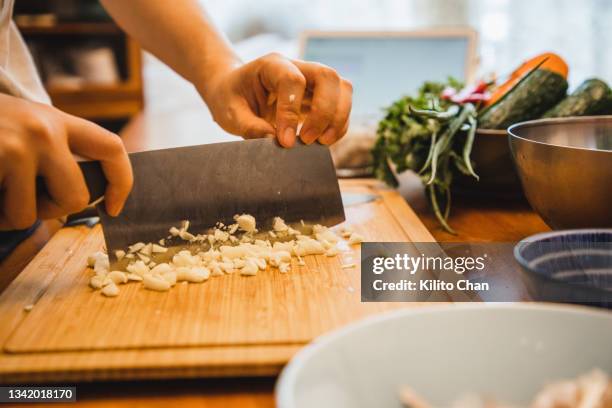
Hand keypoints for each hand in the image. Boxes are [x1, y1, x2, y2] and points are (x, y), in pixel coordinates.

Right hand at [0, 94, 132, 229]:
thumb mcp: (22, 128)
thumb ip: (51, 154)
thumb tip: (83, 199)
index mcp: (55, 120)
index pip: (111, 148)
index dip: (122, 181)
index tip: (115, 207)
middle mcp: (41, 128)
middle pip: (76, 197)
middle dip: (51, 211)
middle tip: (23, 200)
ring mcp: (12, 146)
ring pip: (28, 215)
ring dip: (6, 216)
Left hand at [199, 53, 352, 147]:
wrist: (234, 92)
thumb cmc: (231, 98)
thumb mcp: (229, 113)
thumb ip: (250, 127)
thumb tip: (276, 142)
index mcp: (271, 64)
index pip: (292, 80)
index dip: (291, 112)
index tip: (285, 142)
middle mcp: (298, 67)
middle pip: (328, 77)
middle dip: (325, 111)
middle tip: (308, 140)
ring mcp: (312, 81)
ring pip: (342, 88)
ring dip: (338, 118)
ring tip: (322, 143)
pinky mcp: (320, 97)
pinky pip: (341, 106)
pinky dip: (339, 125)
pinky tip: (324, 141)